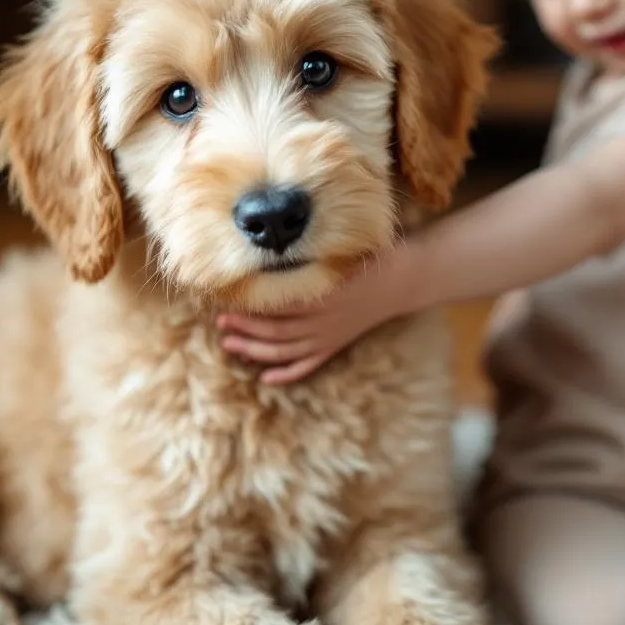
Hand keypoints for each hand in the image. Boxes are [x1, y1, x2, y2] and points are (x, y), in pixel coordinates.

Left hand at [217, 257, 409, 383]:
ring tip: (230, 344)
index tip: (228, 301)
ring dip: (256, 351)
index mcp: (325, 296)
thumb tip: (277, 246)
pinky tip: (266, 378)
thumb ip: (314, 254)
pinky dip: (287, 373)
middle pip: (277, 332)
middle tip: (221, 323)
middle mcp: (325, 321)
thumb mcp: (344, 250)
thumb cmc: (371, 256)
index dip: (252, 308)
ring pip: (287, 351)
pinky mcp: (336, 344)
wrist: (403, 279)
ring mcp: (331, 336)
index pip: (280, 307)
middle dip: (246, 330)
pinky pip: (308, 364)